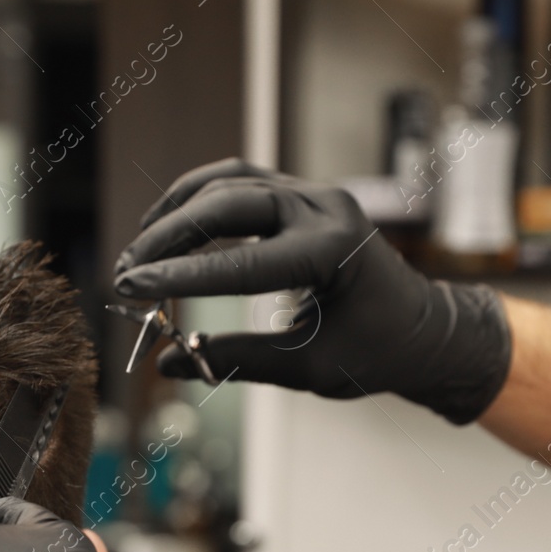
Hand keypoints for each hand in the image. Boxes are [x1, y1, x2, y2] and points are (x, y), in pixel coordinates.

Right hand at [114, 158, 511, 423]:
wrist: (423, 329)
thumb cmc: (375, 352)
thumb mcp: (309, 369)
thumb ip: (237, 361)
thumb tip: (168, 362)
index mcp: (334, 251)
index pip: (240, 261)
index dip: (180, 276)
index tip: (132, 289)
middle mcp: (325, 209)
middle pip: (227, 202)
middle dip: (169, 237)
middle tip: (126, 275)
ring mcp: (313, 196)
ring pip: (228, 183)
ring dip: (176, 213)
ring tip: (138, 253)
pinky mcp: (301, 196)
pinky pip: (238, 183)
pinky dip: (196, 202)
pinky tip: (166, 229)